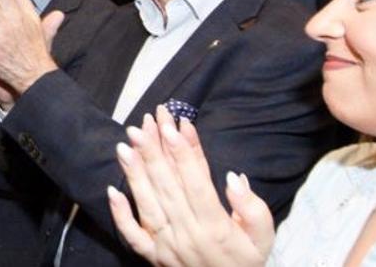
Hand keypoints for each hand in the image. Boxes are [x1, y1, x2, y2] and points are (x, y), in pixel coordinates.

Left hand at [107, 106, 274, 266]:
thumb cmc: (246, 260)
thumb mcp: (263, 237)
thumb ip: (253, 208)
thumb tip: (234, 178)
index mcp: (215, 227)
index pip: (196, 183)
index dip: (184, 153)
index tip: (174, 125)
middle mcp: (187, 234)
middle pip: (168, 186)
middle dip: (156, 151)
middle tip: (146, 122)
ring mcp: (166, 246)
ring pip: (147, 204)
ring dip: (135, 173)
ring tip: (126, 144)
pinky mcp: (153, 256)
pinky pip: (133, 235)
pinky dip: (120, 214)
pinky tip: (112, 191)